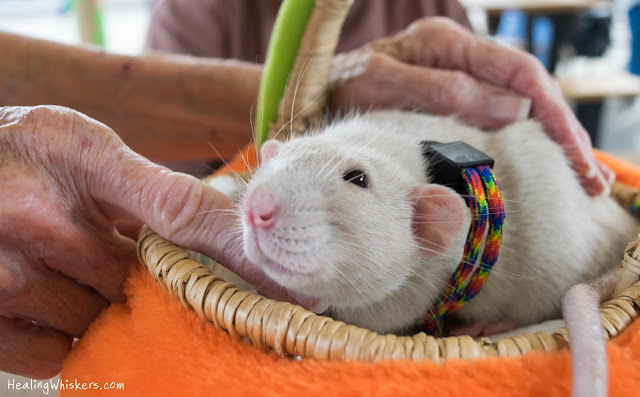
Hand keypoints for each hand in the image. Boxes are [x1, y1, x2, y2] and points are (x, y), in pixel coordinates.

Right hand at [0, 106, 285, 378]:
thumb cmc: (18, 153)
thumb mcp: (82, 144)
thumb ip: (149, 185)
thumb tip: (219, 230)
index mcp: (79, 161)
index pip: (183, 213)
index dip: (240, 254)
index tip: (292, 286)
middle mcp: (42, 222)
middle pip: (144, 282)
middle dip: (152, 281)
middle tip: (126, 259)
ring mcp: (7, 278)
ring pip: (104, 320)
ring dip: (104, 305)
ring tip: (75, 269)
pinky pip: (59, 354)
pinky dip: (70, 336)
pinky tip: (55, 300)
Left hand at [330, 17, 610, 195]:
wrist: (312, 95)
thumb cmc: (339, 87)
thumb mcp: (381, 84)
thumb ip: (439, 90)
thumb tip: (509, 108)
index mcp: (445, 42)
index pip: (519, 73)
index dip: (552, 116)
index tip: (574, 157)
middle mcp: (458, 55)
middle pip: (529, 91)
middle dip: (563, 135)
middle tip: (591, 181)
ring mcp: (456, 76)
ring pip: (519, 107)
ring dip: (551, 143)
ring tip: (580, 181)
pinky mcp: (450, 101)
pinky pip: (496, 119)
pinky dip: (522, 145)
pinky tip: (539, 167)